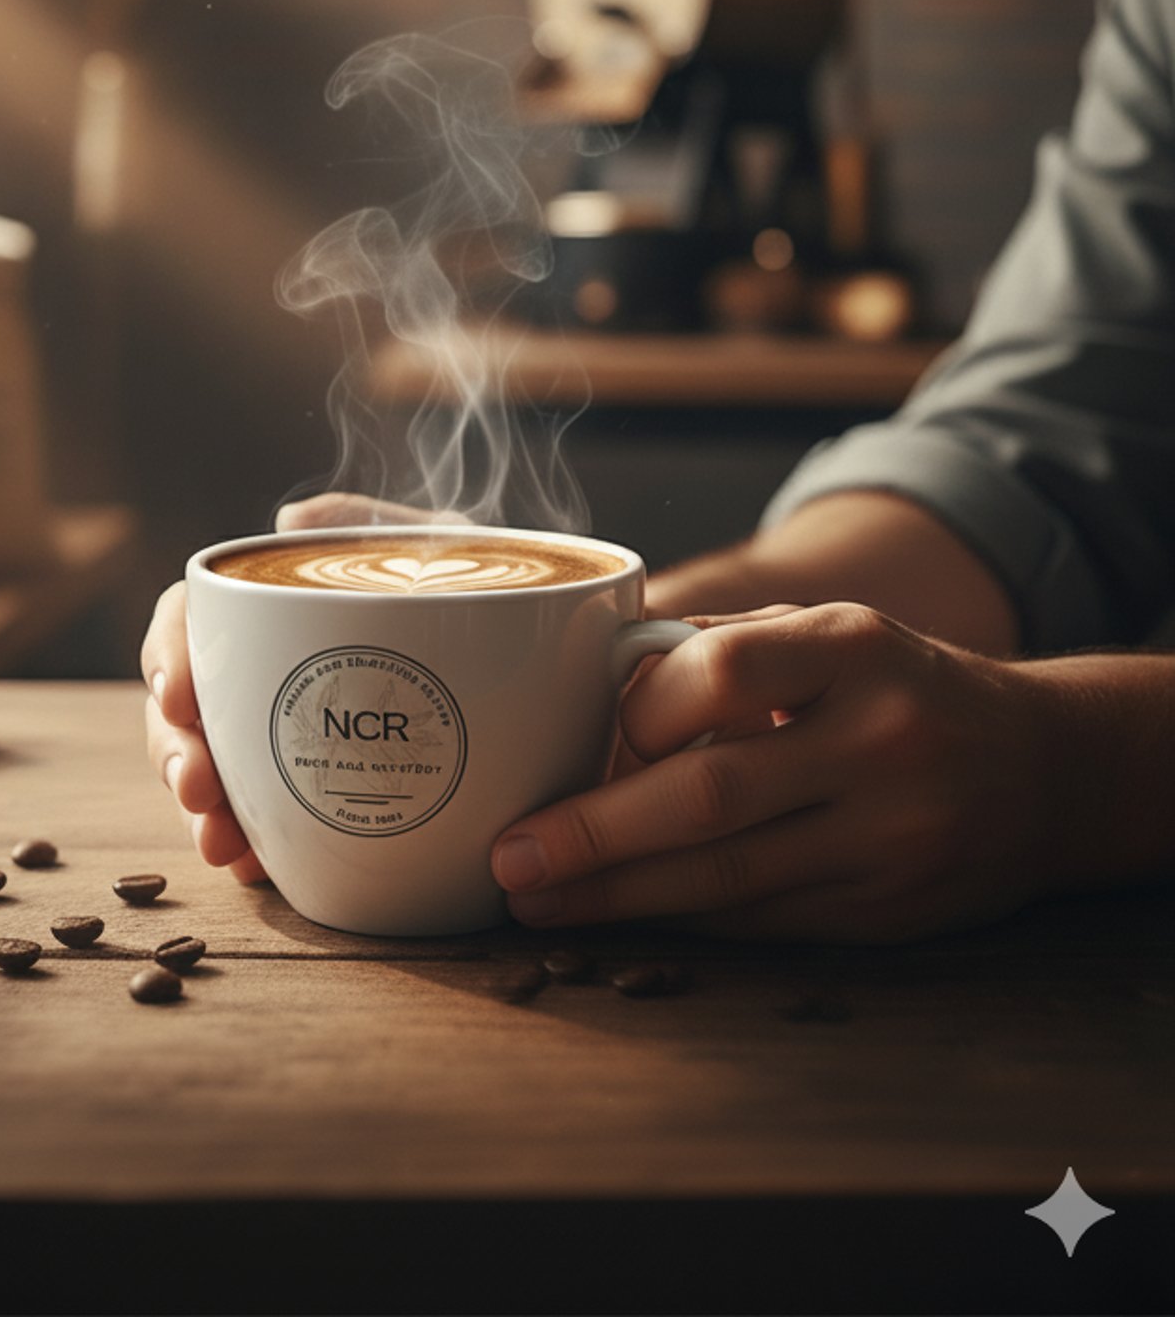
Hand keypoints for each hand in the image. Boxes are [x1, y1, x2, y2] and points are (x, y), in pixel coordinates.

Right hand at [142, 494, 462, 880]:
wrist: (547, 658)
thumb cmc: (472, 589)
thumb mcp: (432, 541)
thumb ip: (364, 527)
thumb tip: (288, 520)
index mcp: (266, 611)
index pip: (187, 621)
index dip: (167, 655)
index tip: (178, 698)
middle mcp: (258, 675)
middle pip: (182, 710)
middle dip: (175, 752)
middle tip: (200, 792)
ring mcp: (282, 740)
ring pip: (211, 774)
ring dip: (205, 813)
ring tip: (223, 847)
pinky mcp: (316, 797)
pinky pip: (266, 827)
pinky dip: (254, 849)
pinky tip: (260, 868)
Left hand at [490, 602, 1065, 942]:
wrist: (1044, 768)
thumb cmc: (894, 684)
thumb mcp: (828, 633)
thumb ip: (720, 650)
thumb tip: (583, 684)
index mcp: (855, 646)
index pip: (722, 675)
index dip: (639, 712)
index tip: (582, 737)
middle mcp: (880, 740)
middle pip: (711, 796)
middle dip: (594, 835)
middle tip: (511, 857)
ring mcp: (893, 834)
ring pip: (730, 879)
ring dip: (619, 896)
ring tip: (536, 901)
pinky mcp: (890, 909)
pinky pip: (763, 920)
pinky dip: (682, 920)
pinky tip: (620, 915)